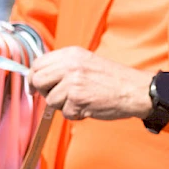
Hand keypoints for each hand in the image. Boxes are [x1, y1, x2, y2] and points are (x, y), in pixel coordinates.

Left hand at [29, 47, 153, 120]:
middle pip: (38, 80)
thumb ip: (64, 66)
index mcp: (71, 54)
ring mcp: (73, 82)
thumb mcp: (86, 62)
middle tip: (58, 97)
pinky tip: (88, 106)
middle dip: (43, 92)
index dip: (34, 77)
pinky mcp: (77, 99)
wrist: (134, 90)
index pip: (38, 63)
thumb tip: (40, 77)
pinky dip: (75, 114)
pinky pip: (65, 113)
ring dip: (63, 105)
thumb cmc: (113, 79)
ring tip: (81, 100)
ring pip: (50, 100)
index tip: (35, 87)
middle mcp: (70, 65)